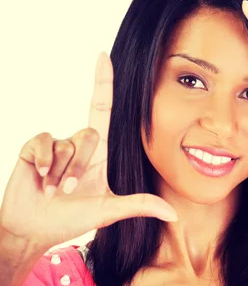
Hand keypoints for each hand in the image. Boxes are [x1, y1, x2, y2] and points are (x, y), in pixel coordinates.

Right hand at [0, 52, 177, 253]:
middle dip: (79, 169)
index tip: (104, 56)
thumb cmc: (71, 219)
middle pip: (89, 135)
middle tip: (70, 192)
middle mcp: (77, 144)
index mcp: (98, 153)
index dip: (103, 83)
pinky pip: (44, 143)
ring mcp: (55, 145)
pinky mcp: (34, 148)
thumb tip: (174, 213)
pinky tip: (40, 178)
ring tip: (53, 191)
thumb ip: (139, 206)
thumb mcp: (108, 211)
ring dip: (61, 174)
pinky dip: (45, 164)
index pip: (102, 109)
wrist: (34, 229)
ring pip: (66, 144)